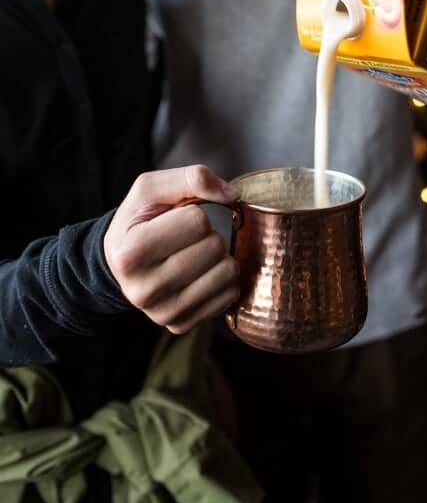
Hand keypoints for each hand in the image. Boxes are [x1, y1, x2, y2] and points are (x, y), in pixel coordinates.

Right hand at [104, 165, 240, 333]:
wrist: (119, 262)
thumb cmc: (138, 220)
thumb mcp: (151, 188)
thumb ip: (193, 178)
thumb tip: (232, 194)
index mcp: (130, 253)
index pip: (197, 221)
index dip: (194, 212)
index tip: (176, 219)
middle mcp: (143, 290)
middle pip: (215, 247)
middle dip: (210, 234)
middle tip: (189, 238)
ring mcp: (162, 313)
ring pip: (227, 273)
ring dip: (221, 256)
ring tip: (198, 253)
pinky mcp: (180, 325)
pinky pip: (230, 296)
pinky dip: (224, 279)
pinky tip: (202, 273)